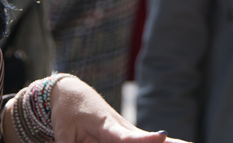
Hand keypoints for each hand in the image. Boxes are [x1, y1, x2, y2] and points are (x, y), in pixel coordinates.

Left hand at [4, 75, 190, 142]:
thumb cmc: (67, 115)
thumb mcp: (65, 136)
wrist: (71, 94)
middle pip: (149, 140)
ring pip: (153, 141)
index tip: (161, 136)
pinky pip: (145, 141)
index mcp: (106, 127)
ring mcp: (128, 132)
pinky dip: (166, 142)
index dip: (143, 140)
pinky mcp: (128, 135)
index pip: (126, 137)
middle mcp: (122, 129)